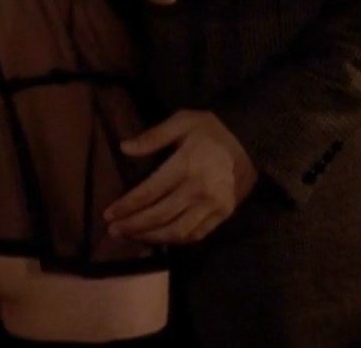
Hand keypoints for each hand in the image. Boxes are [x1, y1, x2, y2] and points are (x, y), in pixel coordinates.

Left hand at [104, 110, 257, 245]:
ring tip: (132, 236)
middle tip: (113, 231)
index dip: (126, 206)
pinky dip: (176, 240)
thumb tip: (125, 148)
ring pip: (177, 231)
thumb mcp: (183, 121)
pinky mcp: (224, 213)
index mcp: (186, 165)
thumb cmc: (212, 129)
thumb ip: (153, 136)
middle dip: (133, 226)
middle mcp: (199, 190)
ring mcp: (214, 205)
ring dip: (151, 237)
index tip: (108, 214)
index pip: (149, 192)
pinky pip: (196, 234)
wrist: (252, 139)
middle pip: (159, 216)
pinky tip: (160, 238)